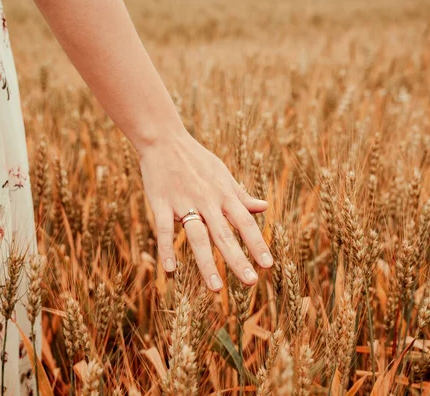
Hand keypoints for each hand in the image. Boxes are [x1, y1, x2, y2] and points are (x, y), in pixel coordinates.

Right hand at [138, 130, 272, 291]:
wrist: (164, 140)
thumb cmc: (196, 159)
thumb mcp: (223, 173)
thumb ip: (241, 194)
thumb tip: (264, 207)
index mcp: (224, 194)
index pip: (245, 223)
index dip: (257, 244)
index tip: (268, 265)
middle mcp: (207, 201)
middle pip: (225, 235)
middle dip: (238, 260)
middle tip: (251, 283)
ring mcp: (183, 203)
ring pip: (198, 237)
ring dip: (207, 263)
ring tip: (216, 288)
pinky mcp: (161, 203)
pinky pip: (165, 230)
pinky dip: (167, 250)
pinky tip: (170, 272)